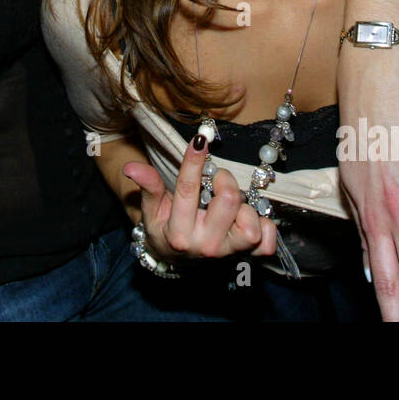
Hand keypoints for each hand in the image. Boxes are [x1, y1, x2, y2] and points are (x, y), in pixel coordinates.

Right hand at [124, 134, 277, 262]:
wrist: (177, 259)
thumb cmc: (165, 228)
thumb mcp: (153, 210)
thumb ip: (148, 186)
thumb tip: (132, 167)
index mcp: (179, 232)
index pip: (188, 190)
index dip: (194, 162)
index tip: (200, 140)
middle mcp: (206, 245)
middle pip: (229, 200)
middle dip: (224, 181)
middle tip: (216, 181)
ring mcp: (229, 253)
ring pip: (251, 223)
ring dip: (244, 207)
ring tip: (230, 205)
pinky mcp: (247, 257)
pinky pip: (267, 242)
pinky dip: (264, 227)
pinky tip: (248, 218)